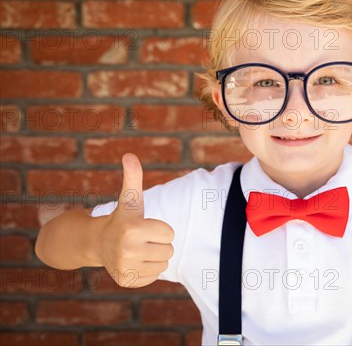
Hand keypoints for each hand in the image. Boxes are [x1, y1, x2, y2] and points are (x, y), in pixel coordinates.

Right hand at [97, 153, 174, 287]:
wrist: (97, 242)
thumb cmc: (122, 218)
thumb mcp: (130, 198)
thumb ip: (133, 177)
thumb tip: (129, 155)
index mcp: (132, 229)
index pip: (170, 234)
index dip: (161, 229)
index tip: (145, 226)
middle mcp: (126, 250)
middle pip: (169, 250)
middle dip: (159, 243)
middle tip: (142, 239)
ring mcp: (125, 267)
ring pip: (164, 265)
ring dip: (155, 257)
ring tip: (139, 249)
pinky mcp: (125, 281)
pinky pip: (154, 277)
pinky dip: (148, 270)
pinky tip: (135, 261)